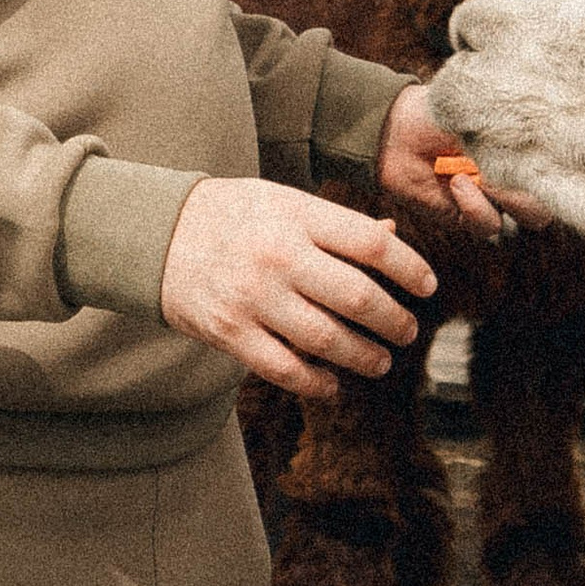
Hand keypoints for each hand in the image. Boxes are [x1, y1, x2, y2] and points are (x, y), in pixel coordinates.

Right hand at [161, 176, 437, 405]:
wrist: (156, 234)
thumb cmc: (234, 215)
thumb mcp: (284, 201)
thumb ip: (336, 224)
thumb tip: (393, 240)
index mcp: (298, 216)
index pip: (371, 245)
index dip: (410, 269)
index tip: (428, 286)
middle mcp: (279, 257)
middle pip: (357, 297)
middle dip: (394, 321)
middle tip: (408, 331)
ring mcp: (254, 298)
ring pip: (327, 340)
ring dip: (365, 356)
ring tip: (382, 361)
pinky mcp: (231, 333)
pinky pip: (285, 369)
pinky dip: (317, 383)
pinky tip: (334, 384)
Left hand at [375, 83, 551, 233]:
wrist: (396, 128)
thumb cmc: (444, 110)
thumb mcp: (487, 111)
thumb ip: (521, 128)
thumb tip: (551, 145)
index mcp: (528, 148)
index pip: (566, 169)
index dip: (569, 171)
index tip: (557, 158)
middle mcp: (518, 176)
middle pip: (554, 200)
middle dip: (539, 189)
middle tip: (514, 170)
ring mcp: (496, 199)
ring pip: (528, 219)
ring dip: (508, 198)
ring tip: (477, 174)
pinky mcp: (469, 218)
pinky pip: (489, 226)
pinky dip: (475, 207)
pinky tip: (455, 182)